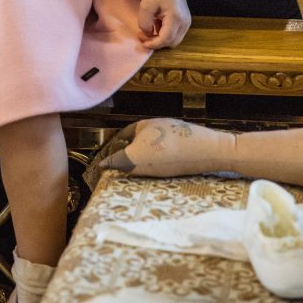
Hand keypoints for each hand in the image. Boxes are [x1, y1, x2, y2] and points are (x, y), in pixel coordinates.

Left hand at [97, 118, 233, 177]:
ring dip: (128, 161)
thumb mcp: (148, 125)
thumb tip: (124, 140)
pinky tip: (148, 150)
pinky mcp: (163, 176)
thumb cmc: (175, 134)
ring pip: (132, 169)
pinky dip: (142, 162)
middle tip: (112, 149)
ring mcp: (152, 176)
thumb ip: (131, 132)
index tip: (97, 161)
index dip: (102, 161)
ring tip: (128, 147)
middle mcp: (139, 172)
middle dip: (115, 160)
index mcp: (131, 159)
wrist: (206, 151)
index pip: (110, 163)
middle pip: (120, 168)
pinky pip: (145, 170)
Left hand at [136, 0, 190, 49]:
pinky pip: (176, 33)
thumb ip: (145, 24)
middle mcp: (185, 22)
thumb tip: (148, 35)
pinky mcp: (185, 20)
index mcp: (176, 17)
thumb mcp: (145, 7)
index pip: (165, 39)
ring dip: (161, 39)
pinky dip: (165, 34)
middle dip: (157, 43)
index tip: (142, 42)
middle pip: (171, 42)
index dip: (153, 44)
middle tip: (143, 35)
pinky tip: (156, 25)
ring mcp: (187, 21)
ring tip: (149, 30)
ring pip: (174, 40)